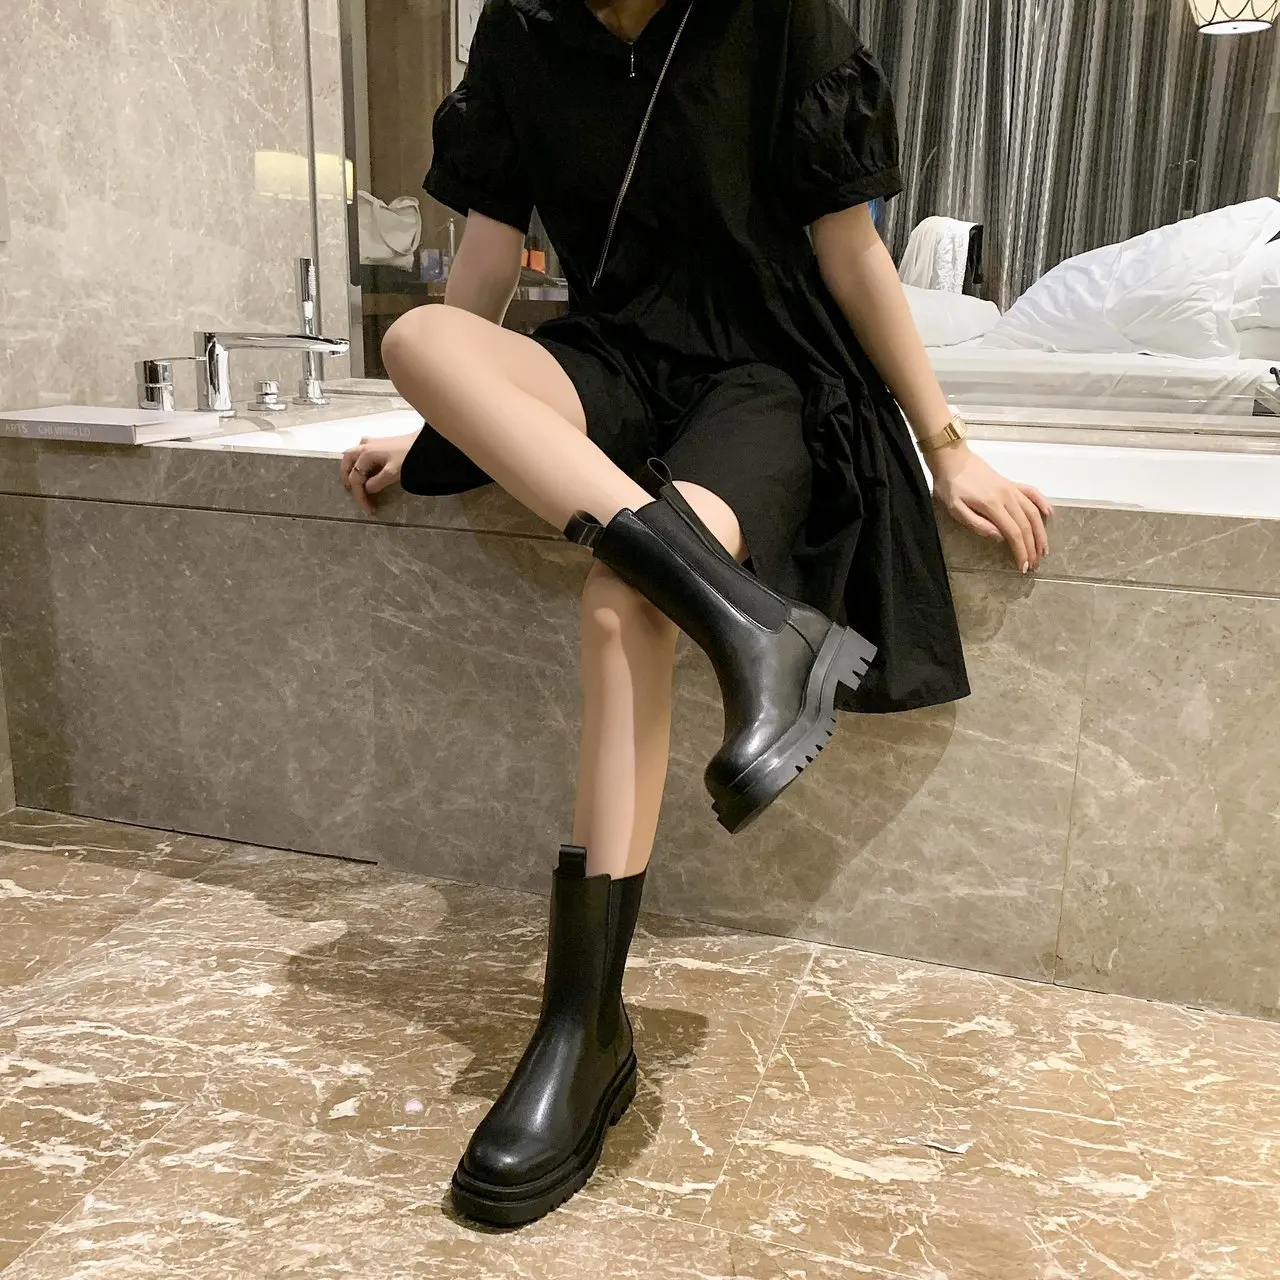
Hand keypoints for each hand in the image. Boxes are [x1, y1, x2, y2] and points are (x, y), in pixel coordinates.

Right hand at [340, 433, 414, 514]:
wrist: (424, 442)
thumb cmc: (408, 456)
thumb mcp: (393, 473)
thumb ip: (377, 483)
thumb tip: (367, 489)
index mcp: (366, 453)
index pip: (356, 478)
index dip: (360, 496)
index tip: (368, 509)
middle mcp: (365, 446)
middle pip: (347, 462)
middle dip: (347, 478)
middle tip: (350, 491)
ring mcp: (372, 442)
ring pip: (353, 454)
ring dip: (351, 467)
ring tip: (355, 480)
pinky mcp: (379, 442)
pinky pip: (362, 451)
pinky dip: (359, 460)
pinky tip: (366, 467)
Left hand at [927, 442, 1052, 571]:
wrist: (952, 459)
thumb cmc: (950, 486)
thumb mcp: (956, 509)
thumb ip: (977, 524)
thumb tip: (999, 537)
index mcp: (992, 505)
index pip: (1013, 533)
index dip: (1020, 551)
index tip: (1023, 566)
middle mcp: (1007, 497)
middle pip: (1026, 525)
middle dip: (1032, 547)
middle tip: (1034, 564)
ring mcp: (1011, 488)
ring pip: (1033, 512)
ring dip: (1041, 532)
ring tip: (1044, 549)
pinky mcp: (1011, 482)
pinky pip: (1032, 492)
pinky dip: (1042, 503)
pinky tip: (1049, 513)